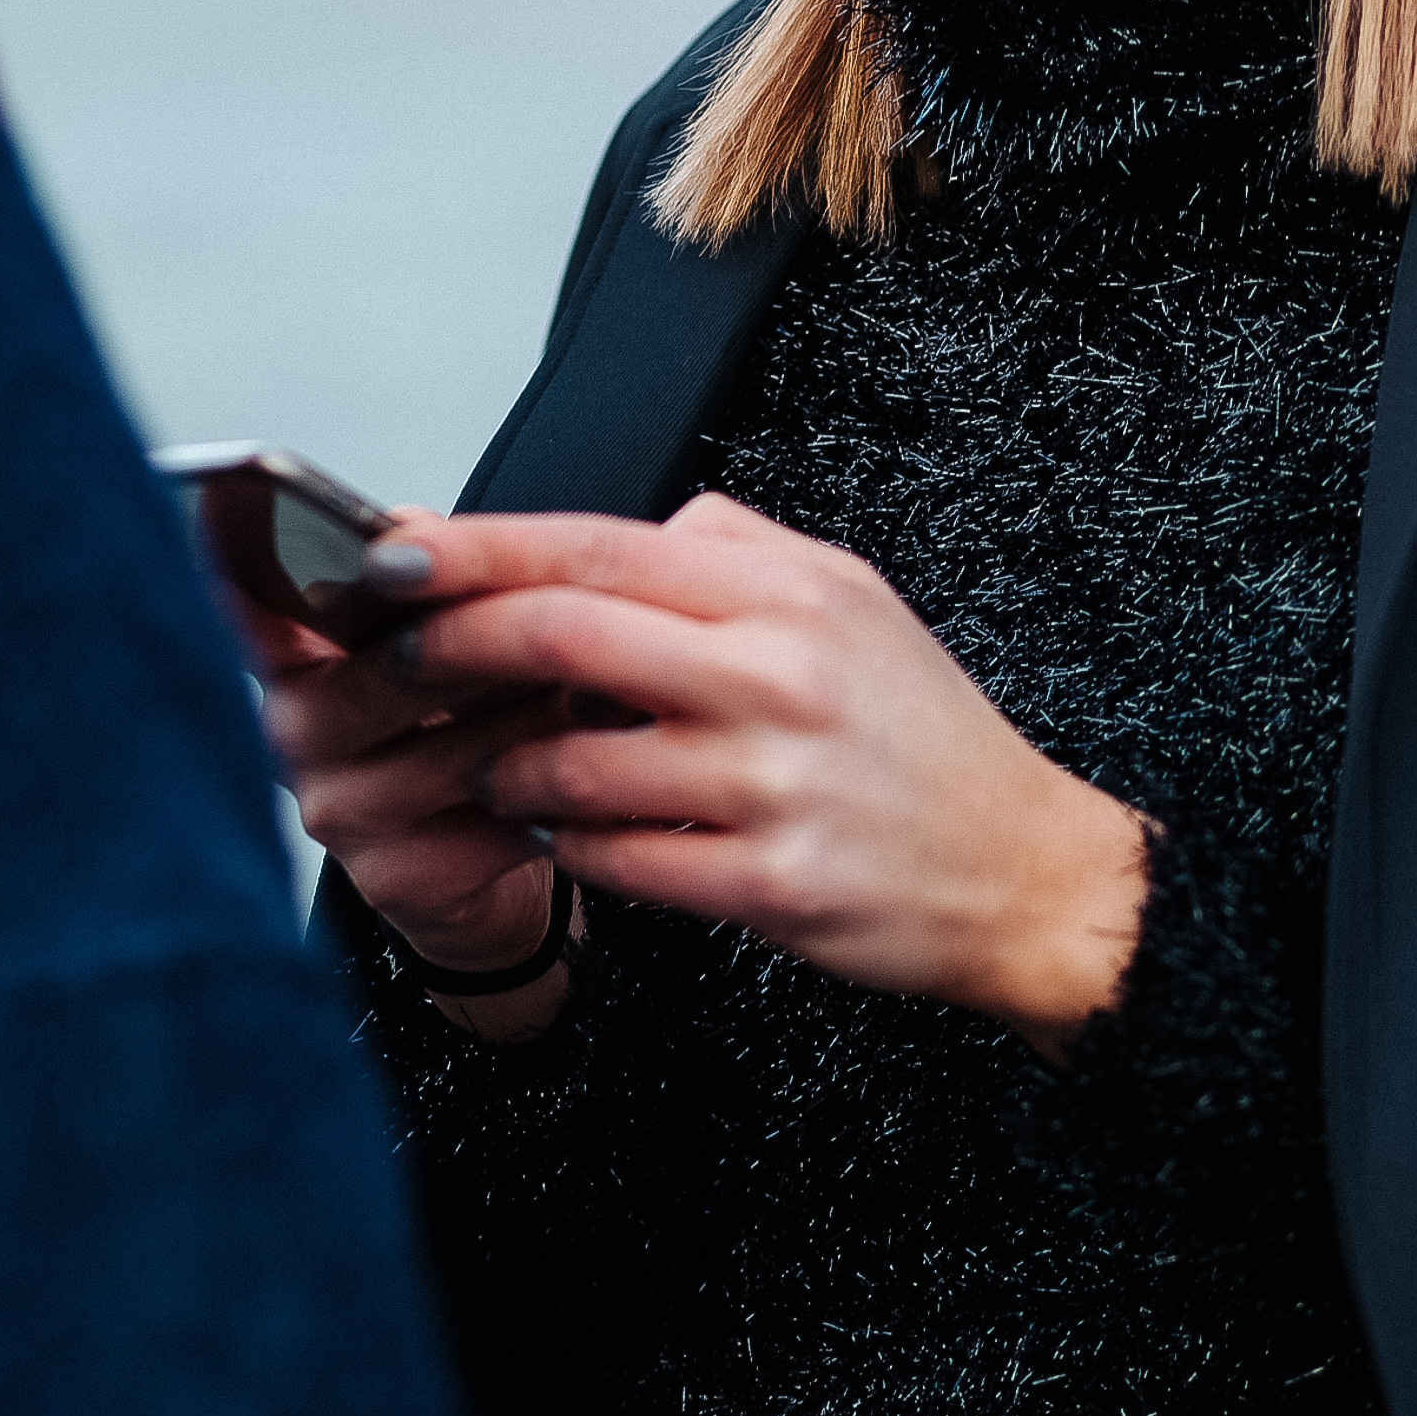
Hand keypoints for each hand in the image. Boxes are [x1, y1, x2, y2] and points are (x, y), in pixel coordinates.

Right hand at [230, 538, 568, 1032]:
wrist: (477, 873)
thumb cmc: (461, 733)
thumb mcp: (439, 644)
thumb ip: (426, 581)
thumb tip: (414, 527)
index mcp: (290, 655)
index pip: (258, 594)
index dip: (304, 565)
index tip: (381, 550)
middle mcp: (291, 732)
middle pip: (407, 666)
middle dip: (508, 641)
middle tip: (591, 615)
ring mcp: (338, 809)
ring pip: (465, 746)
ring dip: (551, 717)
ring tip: (617, 686)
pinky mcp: (396, 876)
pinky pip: (499, 819)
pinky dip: (565, 792)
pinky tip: (608, 770)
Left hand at [360, 494, 1147, 1057]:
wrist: (1024, 870)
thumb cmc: (927, 739)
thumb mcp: (854, 600)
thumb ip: (736, 547)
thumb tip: (624, 530)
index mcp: (788, 595)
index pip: (597, 547)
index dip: (477, 550)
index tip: (392, 554)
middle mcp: (777, 677)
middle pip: (562, 637)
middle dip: (451, 646)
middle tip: (399, 657)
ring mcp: (772, 786)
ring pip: (573, 765)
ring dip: (508, 768)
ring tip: (505, 768)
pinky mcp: (771, 884)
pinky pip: (619, 861)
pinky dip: (574, 845)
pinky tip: (578, 834)